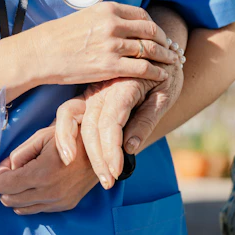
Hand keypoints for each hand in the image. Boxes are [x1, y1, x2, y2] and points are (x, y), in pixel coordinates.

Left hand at [0, 126, 97, 214]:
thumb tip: (7, 168)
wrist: (102, 149)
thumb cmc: (70, 137)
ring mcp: (58, 202)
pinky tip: (38, 185)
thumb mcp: (41, 137)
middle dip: (6, 185)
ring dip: (17, 195)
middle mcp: (49, 192)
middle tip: (14, 171)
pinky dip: (31, 200)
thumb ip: (19, 154)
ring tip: (26, 178)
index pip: (3, 185)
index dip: (0, 175)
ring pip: (22, 208)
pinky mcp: (66, 205)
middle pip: (9, 199)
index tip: (6, 166)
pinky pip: (38, 209)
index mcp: (41, 173)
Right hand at [21, 2, 179, 85]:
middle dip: (165, 41)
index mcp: (108, 9)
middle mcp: (113, 24)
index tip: (160, 35)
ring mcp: (113, 45)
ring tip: (172, 63)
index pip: (142, 15)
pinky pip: (143, 68)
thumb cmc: (61, 37)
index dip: (155, 27)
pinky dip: (156, 72)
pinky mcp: (110, 65)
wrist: (42, 52)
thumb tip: (124, 23)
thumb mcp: (87, 17)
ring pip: (150, 49)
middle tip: (172, 50)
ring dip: (165, 57)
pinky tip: (161, 76)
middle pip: (151, 31)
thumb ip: (107, 18)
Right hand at [54, 61, 183, 188]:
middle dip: (98, 157)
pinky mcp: (87, 96)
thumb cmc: (166, 75)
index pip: (110, 123)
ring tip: (98, 174)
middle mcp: (102, 88)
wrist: (158, 51)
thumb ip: (146, 120)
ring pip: (77, 122)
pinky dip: (68, 136)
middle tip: (108, 182)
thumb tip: (130, 148)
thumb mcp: (165, 95)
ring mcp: (91, 92)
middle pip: (90, 127)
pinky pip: (71, 116)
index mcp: (123, 86)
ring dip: (82, 151)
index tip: (117, 171)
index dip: (111, 149)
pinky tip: (72, 156)